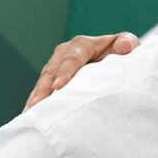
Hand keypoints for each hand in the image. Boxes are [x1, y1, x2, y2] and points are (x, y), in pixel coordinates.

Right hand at [24, 32, 139, 110]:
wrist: (116, 57)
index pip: (72, 59)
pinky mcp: (53, 78)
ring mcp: (56, 65)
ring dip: (36, 97)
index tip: (59, 86)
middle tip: (38, 105)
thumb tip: (126, 46)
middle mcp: (64, 53)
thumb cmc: (123, 51)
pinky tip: (30, 115)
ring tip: (30, 113)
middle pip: (52, 71)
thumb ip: (127, 42)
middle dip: (44, 88)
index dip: (65, 72)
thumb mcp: (128, 43)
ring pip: (43, 81)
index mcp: (82, 44)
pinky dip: (35, 101)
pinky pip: (42, 89)